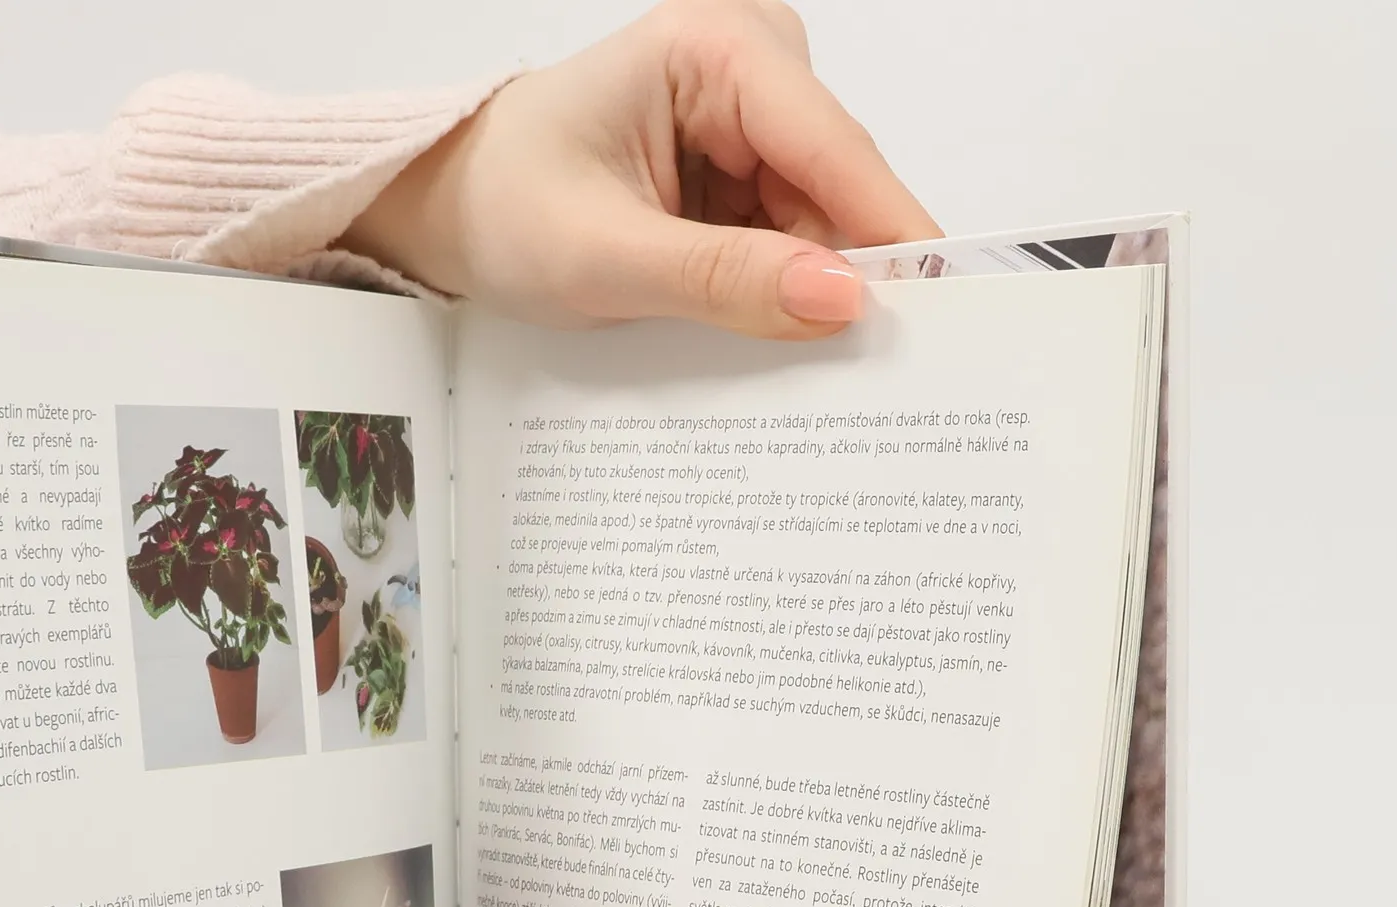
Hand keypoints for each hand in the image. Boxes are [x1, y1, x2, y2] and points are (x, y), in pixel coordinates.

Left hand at [348, 0, 937, 338]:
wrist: (447, 211)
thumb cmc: (502, 209)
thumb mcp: (605, 259)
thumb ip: (724, 281)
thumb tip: (837, 299)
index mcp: (711, 49)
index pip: (831, 146)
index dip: (890, 230)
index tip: (949, 303)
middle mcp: (744, 60)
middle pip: (836, 184)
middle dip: (845, 270)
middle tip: (871, 367)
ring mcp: (747, 111)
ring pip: (819, 216)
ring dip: (807, 284)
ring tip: (797, 355)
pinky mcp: (739, 159)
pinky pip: (788, 231)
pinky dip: (780, 283)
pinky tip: (769, 327)